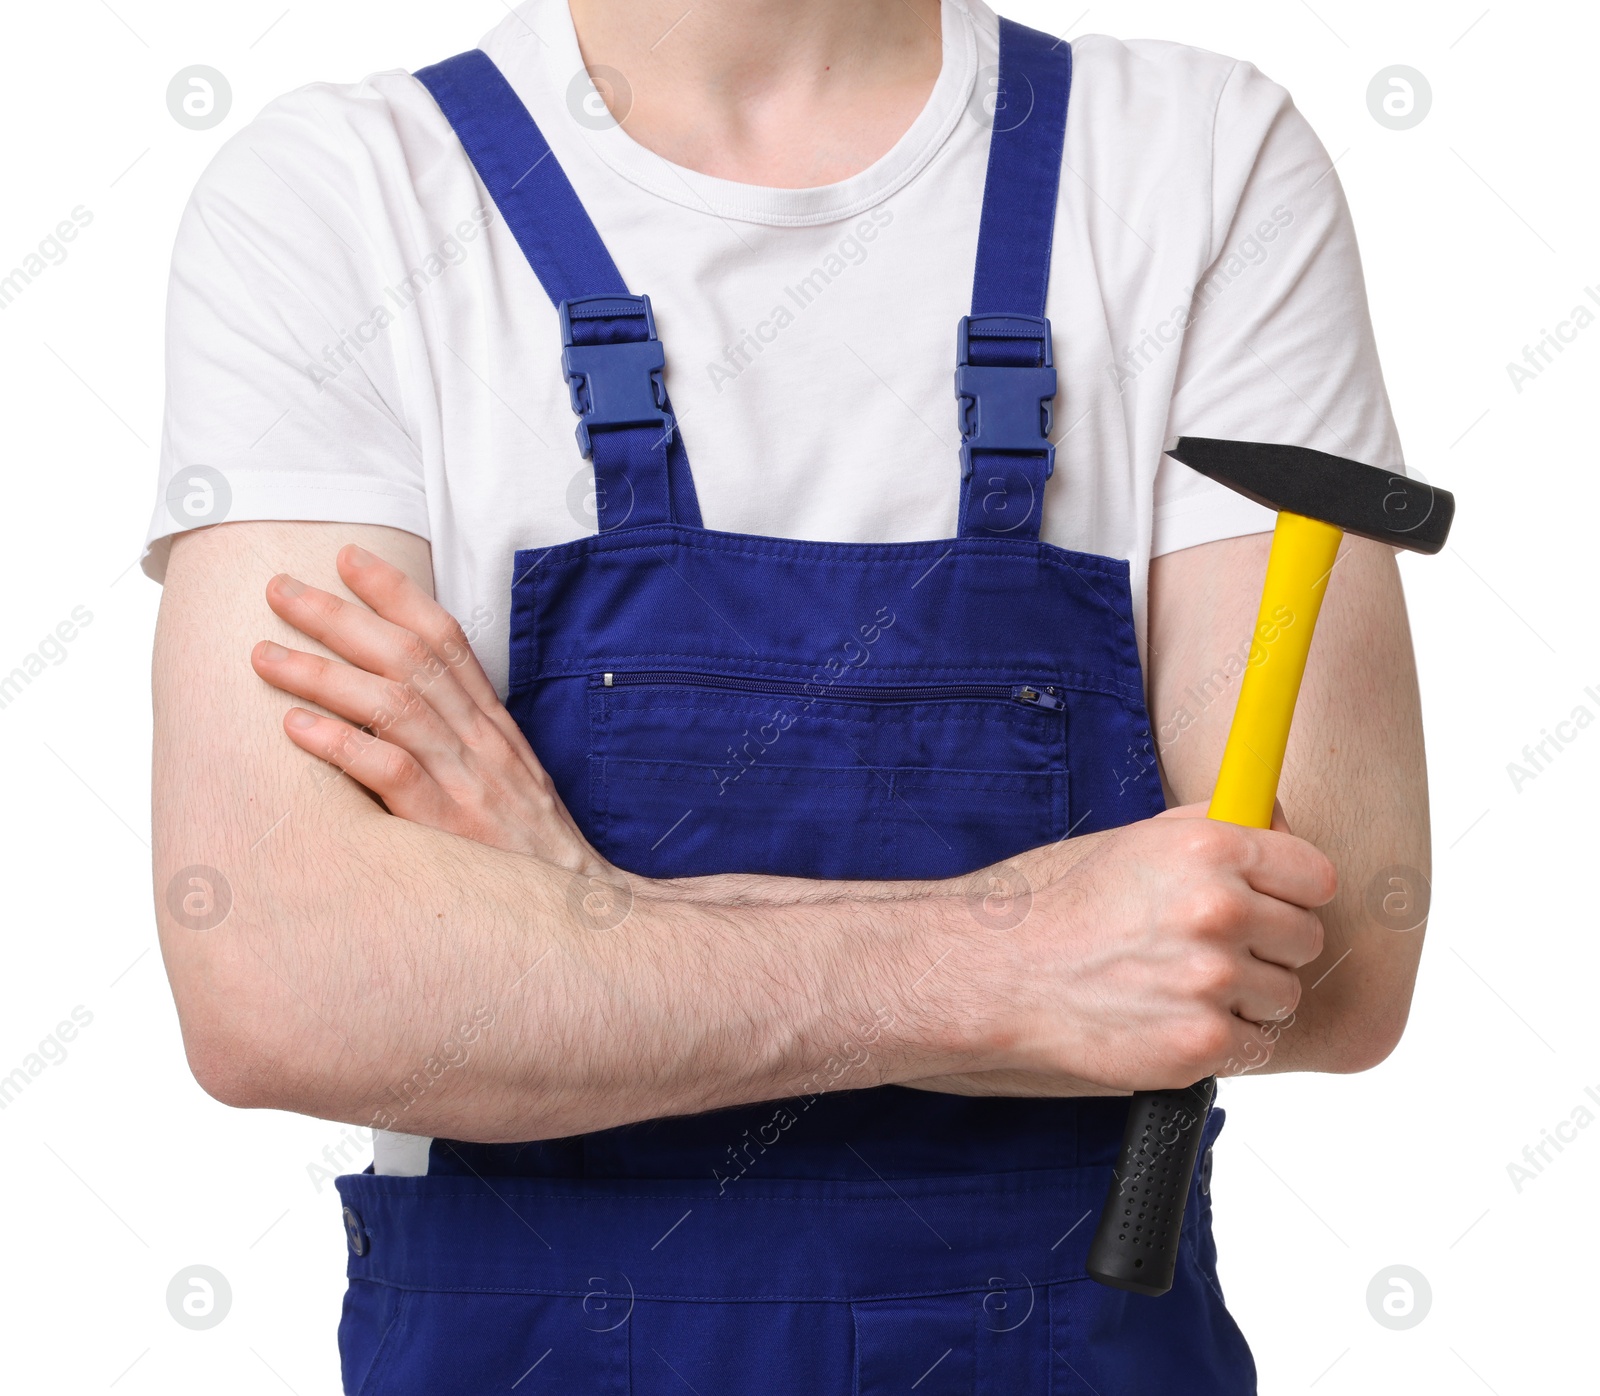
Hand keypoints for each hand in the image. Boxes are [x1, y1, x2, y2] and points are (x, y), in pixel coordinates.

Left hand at [251, 545, 608, 875]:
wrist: (574, 903)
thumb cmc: (524, 845)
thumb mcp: (506, 776)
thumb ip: (459, 735)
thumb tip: (394, 698)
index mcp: (493, 723)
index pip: (446, 638)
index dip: (396, 592)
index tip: (347, 557)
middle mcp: (481, 740)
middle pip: (408, 657)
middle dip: (340, 616)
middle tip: (281, 589)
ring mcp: (467, 780)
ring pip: (393, 704)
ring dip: (323, 673)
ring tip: (265, 655)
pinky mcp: (449, 826)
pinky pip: (391, 772)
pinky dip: (342, 743)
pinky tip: (296, 727)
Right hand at [933, 802, 1332, 1093]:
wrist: (1002, 977)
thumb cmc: (1065, 908)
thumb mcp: (1136, 842)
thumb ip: (1213, 825)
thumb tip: (1277, 821)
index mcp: (1208, 848)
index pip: (1317, 874)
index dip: (1294, 891)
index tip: (1272, 902)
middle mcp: (1217, 910)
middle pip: (1307, 938)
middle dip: (1268, 947)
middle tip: (1211, 949)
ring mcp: (1212, 981)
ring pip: (1284, 996)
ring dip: (1246, 998)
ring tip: (1182, 985)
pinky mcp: (1202, 1043)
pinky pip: (1255, 1045)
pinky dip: (1220, 1040)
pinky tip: (1169, 1018)